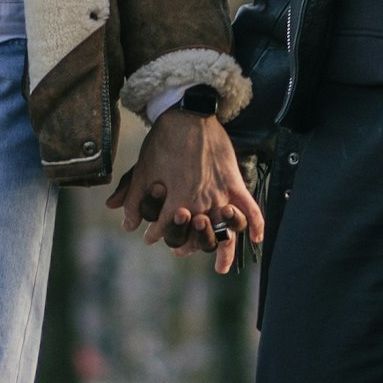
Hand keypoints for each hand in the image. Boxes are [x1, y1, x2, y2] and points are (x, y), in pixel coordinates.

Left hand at [107, 104, 264, 272]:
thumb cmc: (162, 142)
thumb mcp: (142, 172)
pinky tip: (256, 239)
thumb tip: (126, 224)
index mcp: (176, 204)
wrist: (187, 116)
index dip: (156, 236)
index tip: (150, 237)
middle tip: (180, 251)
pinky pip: (250, 208)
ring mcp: (220, 196)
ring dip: (223, 250)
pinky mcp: (235, 183)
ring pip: (225, 232)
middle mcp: (200, 205)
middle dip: (186, 248)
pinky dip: (255, 224)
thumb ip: (134, 200)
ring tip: (221, 266)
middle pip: (197, 240)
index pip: (166, 232)